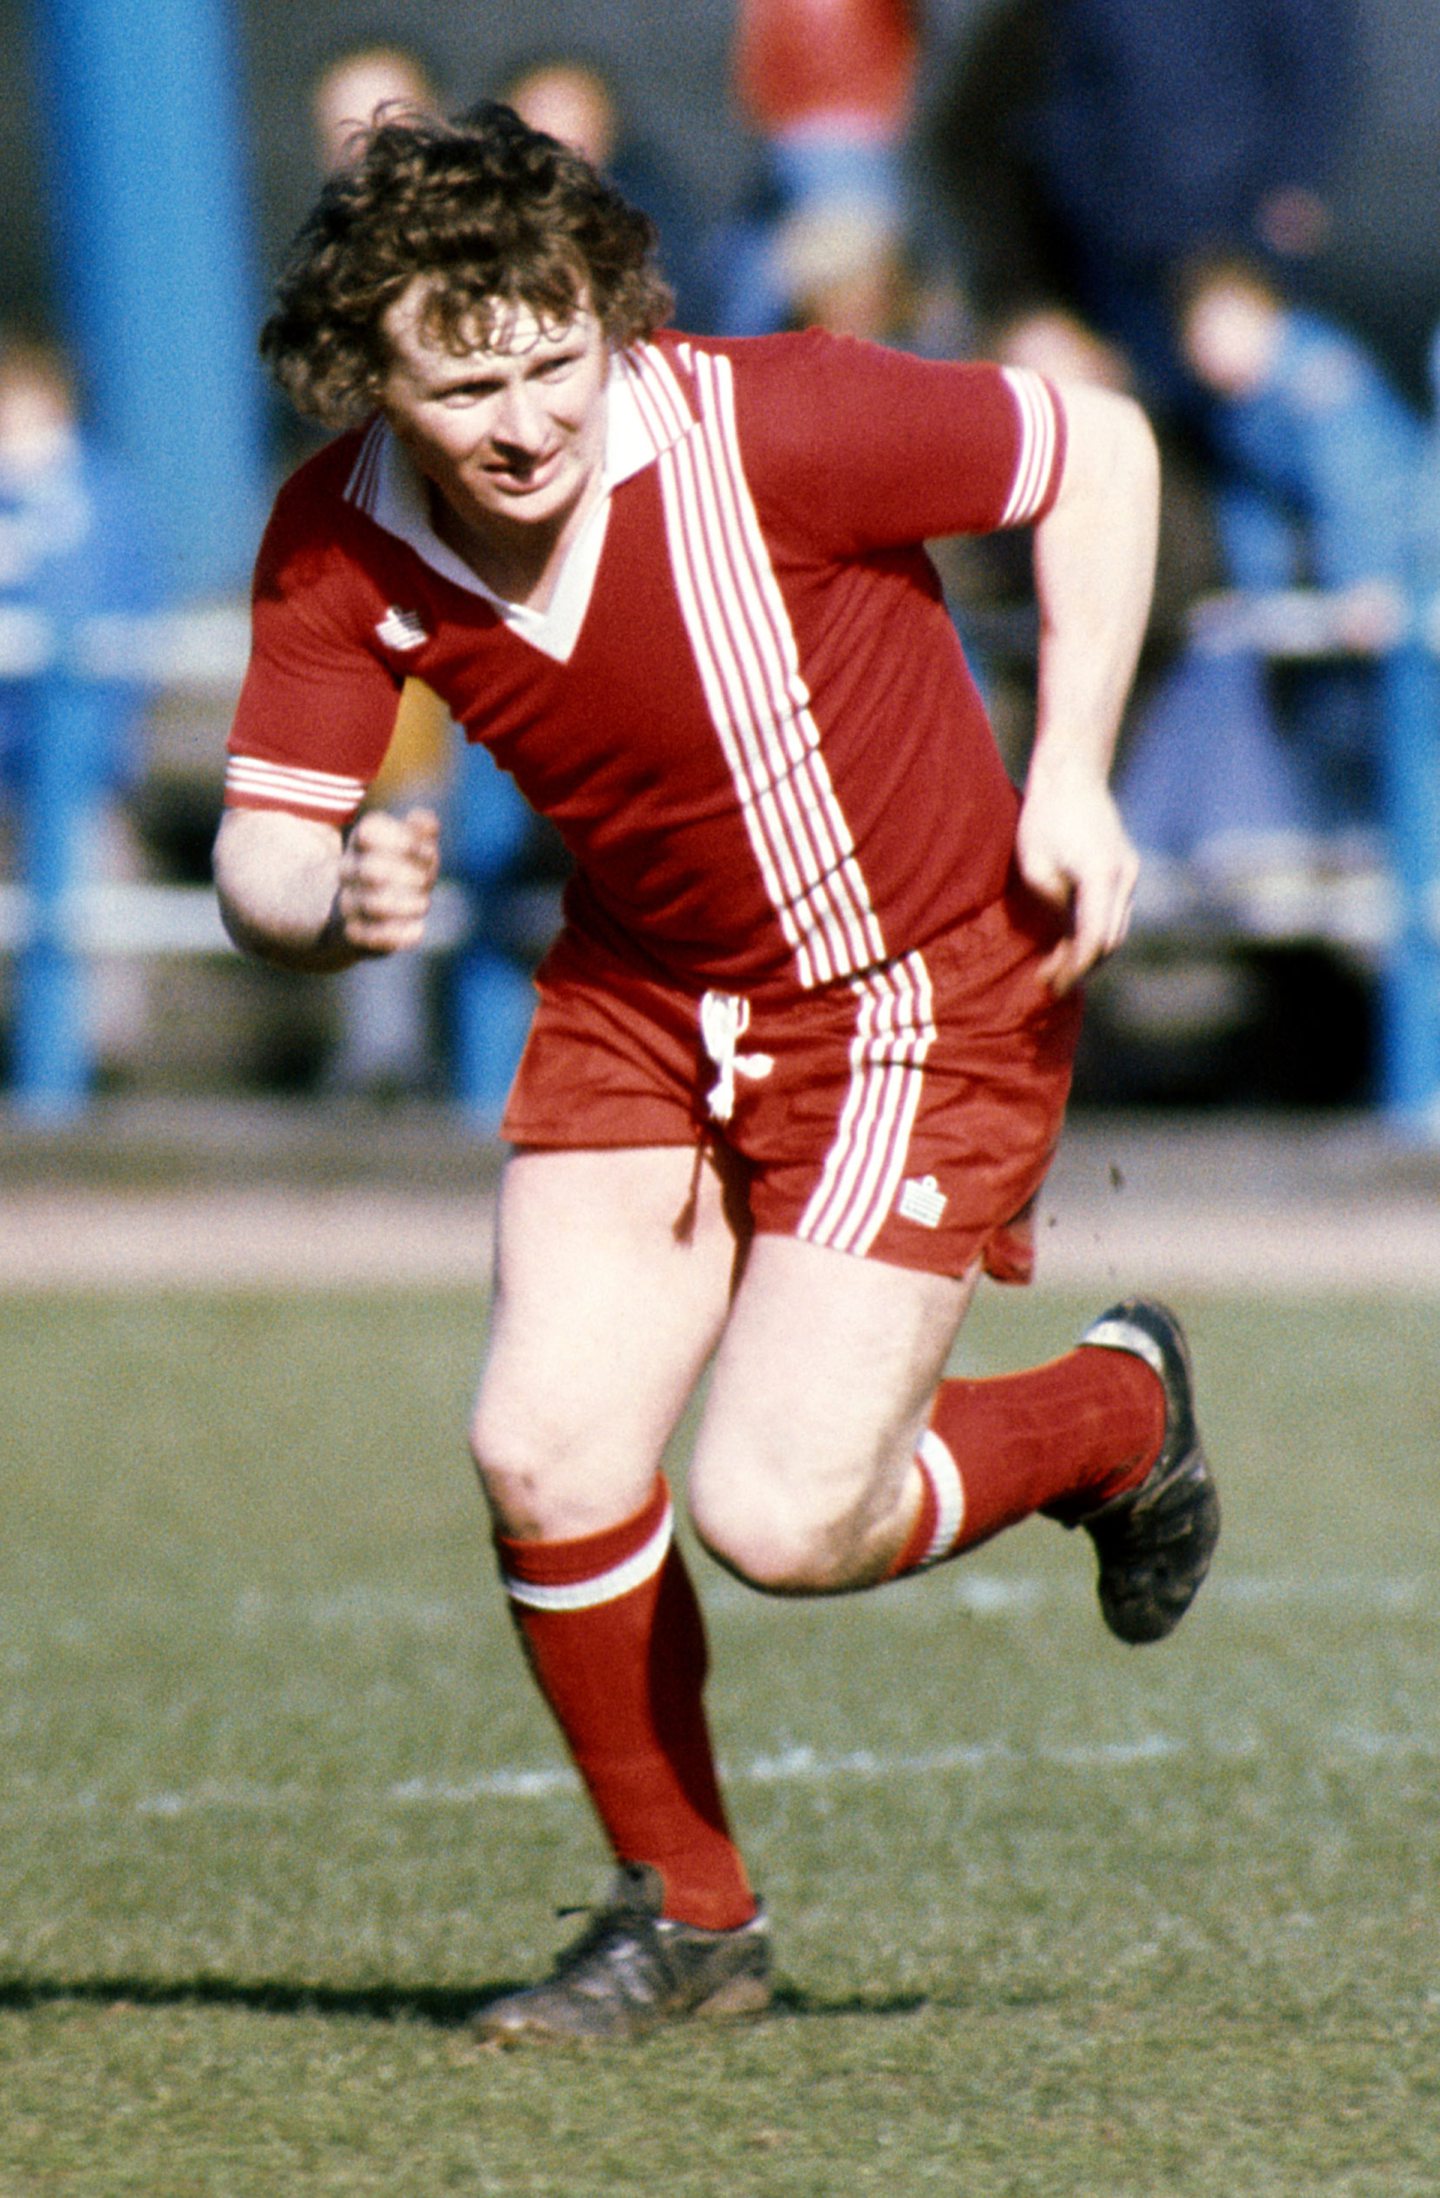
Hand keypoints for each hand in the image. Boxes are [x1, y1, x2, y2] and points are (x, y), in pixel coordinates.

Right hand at [334, 807, 440, 955]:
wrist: (356, 914)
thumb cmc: (397, 871)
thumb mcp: (411, 846)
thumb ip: (421, 830)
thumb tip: (422, 819)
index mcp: (360, 841)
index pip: (371, 832)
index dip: (406, 841)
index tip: (426, 850)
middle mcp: (348, 870)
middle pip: (372, 870)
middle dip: (409, 876)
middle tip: (426, 881)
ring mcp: (349, 903)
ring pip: (374, 905)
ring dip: (409, 905)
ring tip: (423, 903)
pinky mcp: (355, 934)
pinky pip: (374, 937)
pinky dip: (401, 934)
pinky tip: (418, 929)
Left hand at [1015, 770, 1138, 995]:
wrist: (1073, 772)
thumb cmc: (1045, 814)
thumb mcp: (1034, 866)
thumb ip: (1051, 906)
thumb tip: (1062, 935)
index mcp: (1102, 876)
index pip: (1094, 940)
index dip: (1074, 969)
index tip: (1051, 985)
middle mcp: (1125, 878)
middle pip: (1109, 941)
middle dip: (1081, 966)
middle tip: (1048, 982)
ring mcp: (1129, 873)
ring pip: (1115, 929)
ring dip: (1088, 951)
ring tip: (1054, 965)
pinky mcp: (1124, 868)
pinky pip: (1112, 912)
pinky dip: (1093, 931)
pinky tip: (1068, 940)